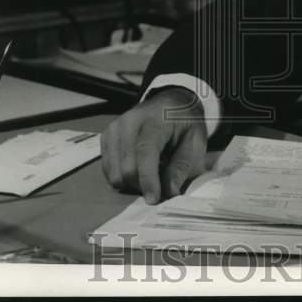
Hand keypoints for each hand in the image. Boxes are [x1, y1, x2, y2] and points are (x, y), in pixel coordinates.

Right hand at [100, 87, 207, 202]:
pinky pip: (108, 169)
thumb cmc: (185, 124)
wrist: (171, 103)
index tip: (153, 199)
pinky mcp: (107, 136)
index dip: (148, 179)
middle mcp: (129, 121)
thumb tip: (168, 192)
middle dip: (142, 185)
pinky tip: (138, 167)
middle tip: (160, 184)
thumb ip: (182, 166)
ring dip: (132, 182)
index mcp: (155, 120)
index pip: (145, 152)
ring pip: (115, 172)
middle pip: (126, 167)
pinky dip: (122, 176)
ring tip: (150, 172)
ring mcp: (115, 128)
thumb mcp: (195, 142)